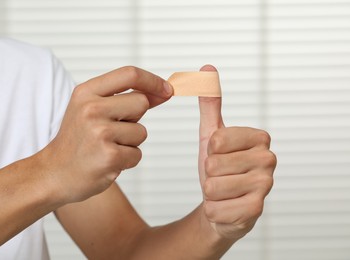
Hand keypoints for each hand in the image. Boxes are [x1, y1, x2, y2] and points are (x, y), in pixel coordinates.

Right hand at [38, 66, 172, 203]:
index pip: (130, 74)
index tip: (167, 90)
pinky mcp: (109, 156)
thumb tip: (164, 91)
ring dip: (130, 142)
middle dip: (135, 118)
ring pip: (142, 132)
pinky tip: (106, 161)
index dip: (153, 81)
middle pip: (141, 102)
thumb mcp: (91, 109)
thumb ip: (124, 98)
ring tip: (106, 147)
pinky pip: (137, 154)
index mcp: (86, 92)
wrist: (54, 173)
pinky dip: (127, 160)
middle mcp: (91, 109)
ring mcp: (100, 133)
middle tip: (111, 130)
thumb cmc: (78, 140)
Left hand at [198, 65, 275, 239]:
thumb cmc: (218, 166)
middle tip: (222, 176)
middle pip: (213, 164)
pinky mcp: (257, 210)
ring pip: (213, 186)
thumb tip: (207, 67)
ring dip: (211, 192)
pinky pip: (216, 208)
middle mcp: (269, 159)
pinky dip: (213, 209)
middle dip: (209, 173)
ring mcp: (266, 186)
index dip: (210, 151)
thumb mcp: (211, 133)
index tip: (219, 155)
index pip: (216, 140)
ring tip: (224, 191)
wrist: (221, 202)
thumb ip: (210, 103)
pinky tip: (227, 206)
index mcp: (259, 137)